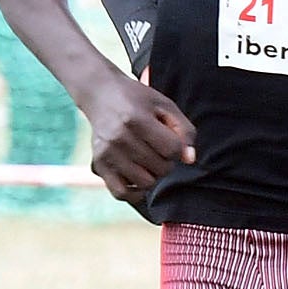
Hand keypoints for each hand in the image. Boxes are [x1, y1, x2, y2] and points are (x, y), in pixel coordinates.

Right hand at [84, 76, 195, 204]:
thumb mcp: (165, 105)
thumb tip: (189, 160)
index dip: (178, 148)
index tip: (171, 140)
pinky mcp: (98, 165)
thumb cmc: (138, 100)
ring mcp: (107, 154)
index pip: (172, 150)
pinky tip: (139, 178)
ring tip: (149, 161)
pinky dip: (135, 192)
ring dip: (153, 175)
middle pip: (161, 168)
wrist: (100, 95)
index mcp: (136, 119)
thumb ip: (184, 130)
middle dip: (167, 162)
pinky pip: (121, 193)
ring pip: (145, 183)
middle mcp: (119, 138)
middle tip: (158, 149)